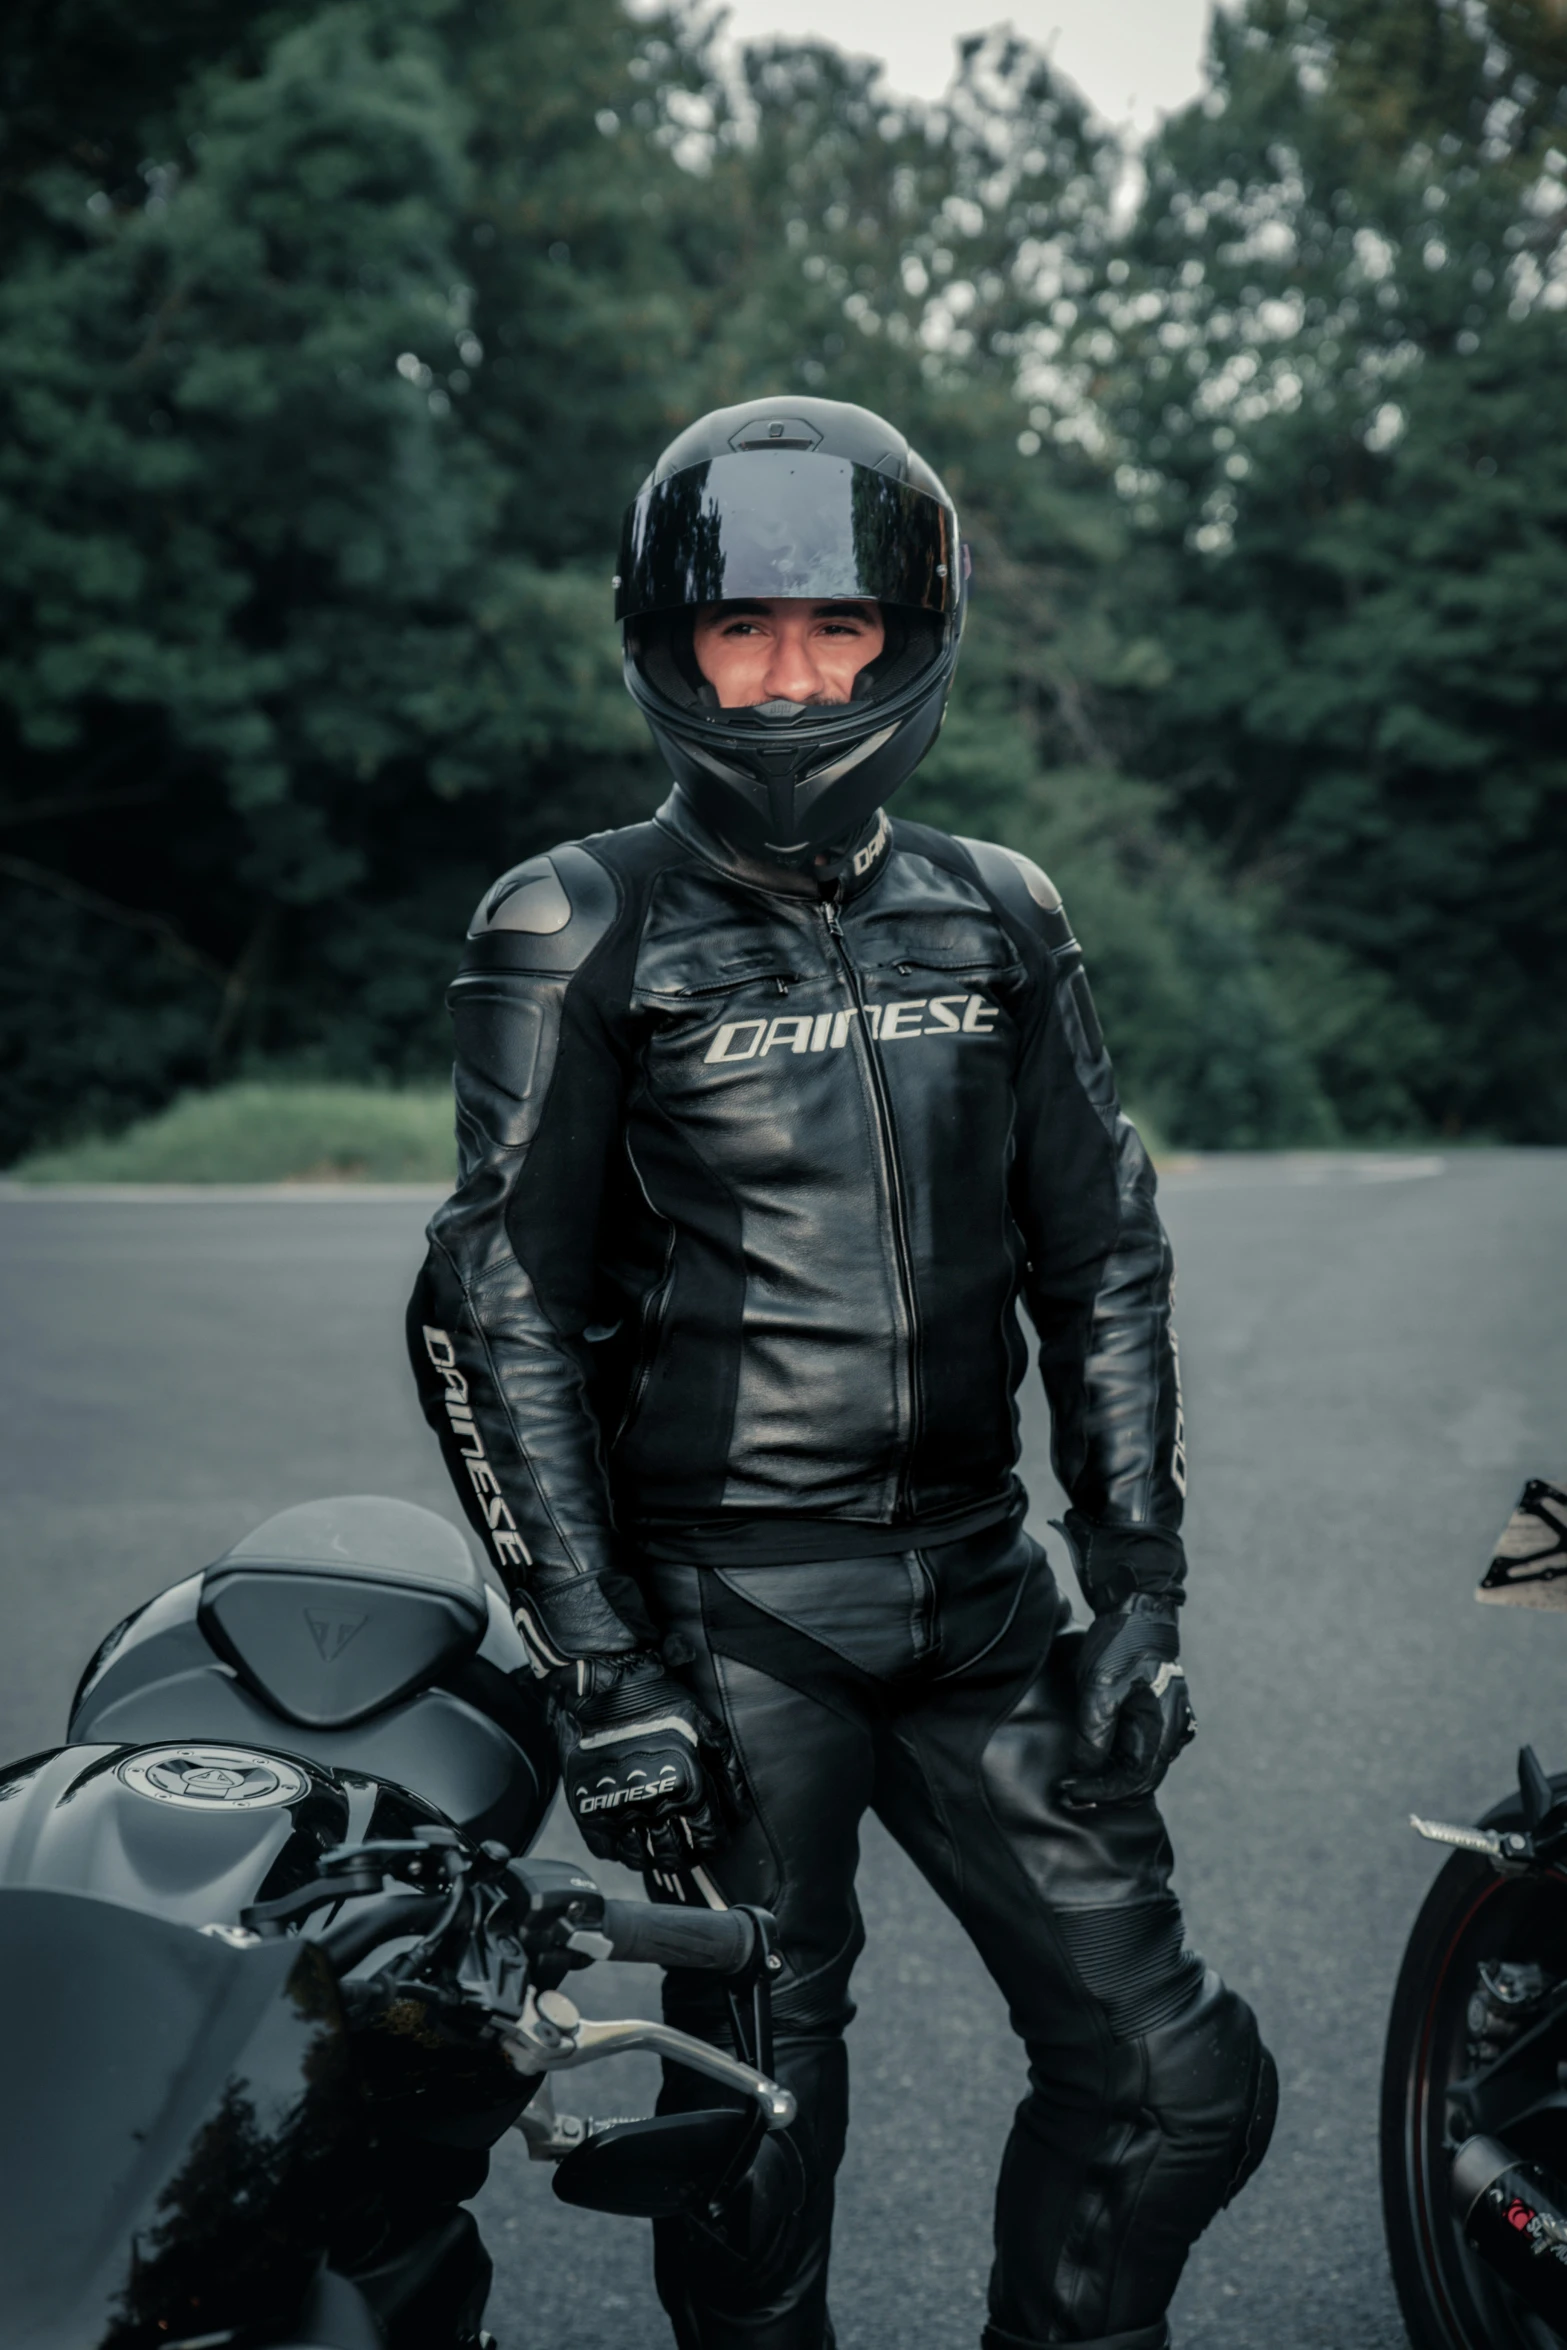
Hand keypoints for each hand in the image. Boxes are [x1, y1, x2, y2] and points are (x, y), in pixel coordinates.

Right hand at [553, 1654, 746, 1870]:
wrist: (605, 1689)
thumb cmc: (659, 1703)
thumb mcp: (705, 1727)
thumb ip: (726, 1771)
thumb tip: (740, 1812)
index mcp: (687, 1787)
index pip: (709, 1838)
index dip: (713, 1842)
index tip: (711, 1839)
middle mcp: (654, 1806)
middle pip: (675, 1855)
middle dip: (685, 1855)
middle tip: (685, 1848)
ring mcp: (619, 1811)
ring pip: (641, 1858)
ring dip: (653, 1858)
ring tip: (657, 1848)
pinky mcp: (589, 1811)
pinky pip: (607, 1850)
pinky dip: (620, 1851)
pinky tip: (628, 1839)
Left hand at [1058, 1594, 1195, 1809]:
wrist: (1139, 1608)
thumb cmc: (1122, 1645)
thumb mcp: (1101, 1689)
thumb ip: (1094, 1734)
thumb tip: (1086, 1770)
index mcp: (1163, 1728)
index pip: (1134, 1781)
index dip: (1101, 1791)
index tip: (1070, 1791)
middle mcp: (1174, 1731)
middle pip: (1142, 1779)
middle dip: (1107, 1789)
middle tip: (1072, 1791)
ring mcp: (1170, 1721)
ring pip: (1143, 1765)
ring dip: (1114, 1776)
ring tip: (1081, 1778)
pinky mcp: (1160, 1711)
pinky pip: (1143, 1747)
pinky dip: (1122, 1759)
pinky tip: (1099, 1758)